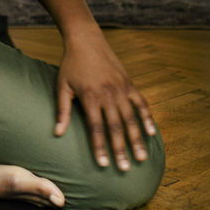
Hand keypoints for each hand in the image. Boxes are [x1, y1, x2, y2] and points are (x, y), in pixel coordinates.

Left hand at [54, 30, 156, 169]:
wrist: (86, 40)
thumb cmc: (70, 64)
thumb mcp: (62, 86)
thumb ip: (61, 110)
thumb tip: (57, 133)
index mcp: (90, 97)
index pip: (96, 128)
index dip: (100, 147)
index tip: (104, 165)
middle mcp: (108, 94)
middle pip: (116, 127)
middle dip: (121, 149)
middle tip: (125, 169)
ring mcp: (121, 89)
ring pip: (131, 119)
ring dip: (137, 139)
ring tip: (141, 158)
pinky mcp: (129, 83)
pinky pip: (141, 103)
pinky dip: (147, 118)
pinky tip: (152, 133)